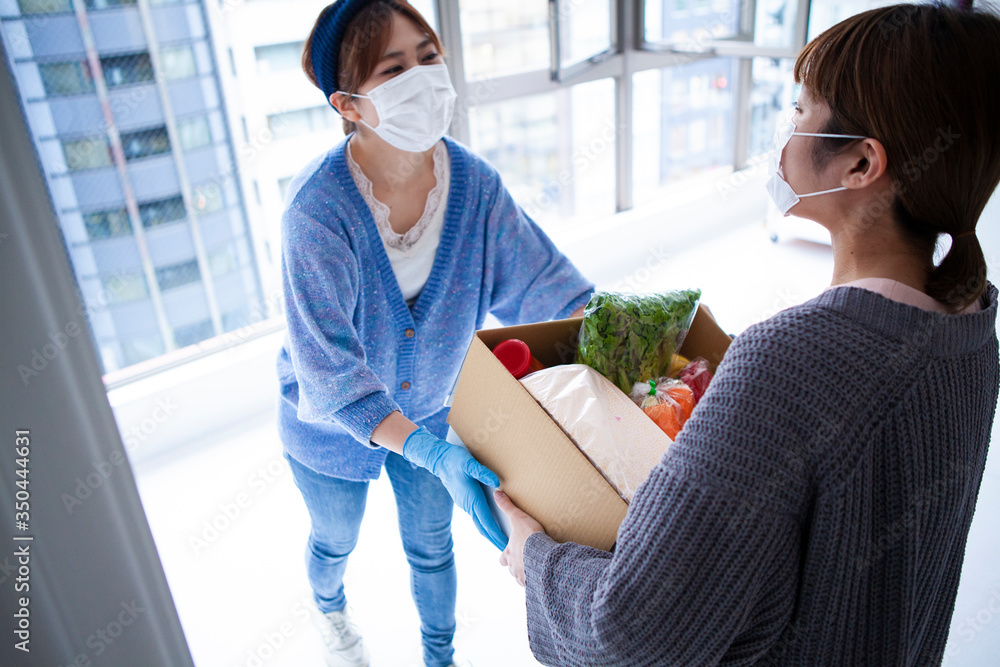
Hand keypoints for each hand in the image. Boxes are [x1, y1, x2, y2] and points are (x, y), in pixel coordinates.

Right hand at [402, 427, 507, 549]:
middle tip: (506, 550)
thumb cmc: (455, 460)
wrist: (438, 460)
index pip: (486, 521)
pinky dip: (484, 522)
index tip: (504, 544)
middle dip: (494, 538)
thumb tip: (497, 483)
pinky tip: (490, 522)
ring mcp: (465, 504)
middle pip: (483, 527)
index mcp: (472, 499)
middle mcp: (468, 505)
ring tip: (501, 539)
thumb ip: (482, 473)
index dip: (496, 533)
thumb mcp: (469, 463)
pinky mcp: (464, 500)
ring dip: (489, 531)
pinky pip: (476, 515)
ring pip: (479, 522)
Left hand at [494, 490, 543, 586]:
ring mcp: (524, 577)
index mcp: (509, 554)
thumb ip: (507, 507)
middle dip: (517, 567)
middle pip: (512, 570)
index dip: (506, 556)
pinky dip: (539, 582)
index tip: (510, 554)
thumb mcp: (517, 518)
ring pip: (522, 578)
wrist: (542, 554)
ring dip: (528, 575)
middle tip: (526, 561)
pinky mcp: (534, 584)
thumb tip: (496, 494)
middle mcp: (514, 567)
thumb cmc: (529, 537)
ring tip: (537, 570)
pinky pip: (535, 586)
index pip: (503, 558)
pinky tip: (546, 578)